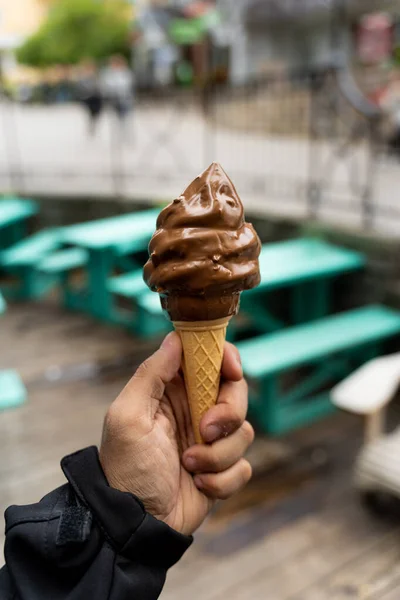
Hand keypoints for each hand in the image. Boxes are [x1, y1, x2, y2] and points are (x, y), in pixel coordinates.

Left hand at [99, 332, 253, 535]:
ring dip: (219, 453)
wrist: (136, 523)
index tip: (231, 370)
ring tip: (190, 465)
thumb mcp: (128, 416)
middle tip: (206, 429)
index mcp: (172, 390)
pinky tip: (199, 485)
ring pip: (243, 431)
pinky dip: (224, 479)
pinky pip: (244, 466)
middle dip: (228, 411)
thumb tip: (175, 339)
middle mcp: (195, 410)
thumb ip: (151, 374)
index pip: (209, 359)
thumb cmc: (126, 467)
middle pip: (236, 392)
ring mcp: (210, 440)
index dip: (226, 358)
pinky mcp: (222, 469)